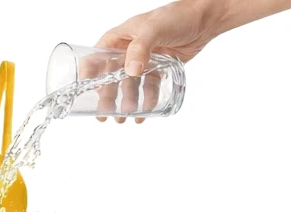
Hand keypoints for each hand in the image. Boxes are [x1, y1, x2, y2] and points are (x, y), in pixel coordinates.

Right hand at [95, 0, 219, 122]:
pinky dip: (144, 102)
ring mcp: (141, 62)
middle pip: (110, 78)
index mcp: (119, 38)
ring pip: (128, 87)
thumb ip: (140, 47)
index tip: (85, 92)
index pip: (96, 57)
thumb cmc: (177, 16)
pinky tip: (144, 113)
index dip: (88, 75)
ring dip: (125, 103)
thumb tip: (131, 72)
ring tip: (125, 117)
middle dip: (107, 98)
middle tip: (105, 115)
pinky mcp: (156, 70)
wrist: (204, 19)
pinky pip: (146, 89)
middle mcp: (127, 51)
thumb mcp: (154, 28)